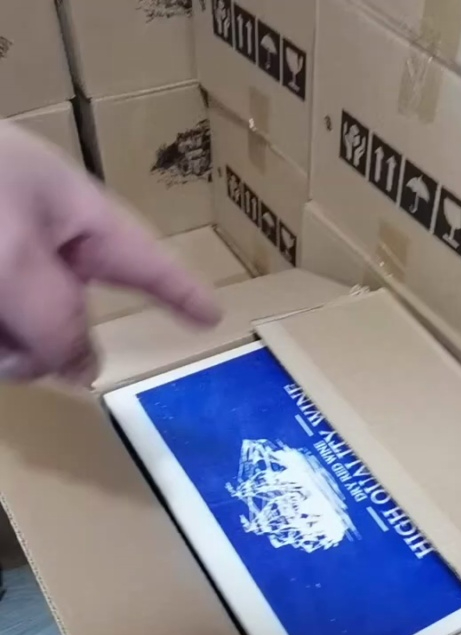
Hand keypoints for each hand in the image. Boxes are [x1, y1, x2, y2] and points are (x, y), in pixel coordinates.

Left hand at [0, 122, 221, 383]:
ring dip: (2, 353)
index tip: (212, 318)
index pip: (142, 260)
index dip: (180, 292)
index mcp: (69, 211)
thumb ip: (59, 319)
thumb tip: (80, 370)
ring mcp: (0, 267)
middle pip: (72, 319)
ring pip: (24, 338)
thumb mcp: (14, 260)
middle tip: (10, 356)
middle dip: (45, 349)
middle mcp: (38, 241)